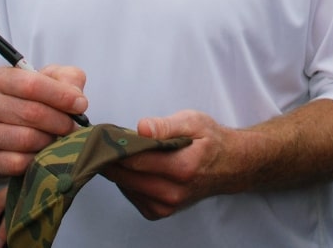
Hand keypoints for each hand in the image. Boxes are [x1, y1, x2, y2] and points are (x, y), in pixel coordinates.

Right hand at [0, 64, 87, 177]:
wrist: (4, 127)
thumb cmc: (33, 98)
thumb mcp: (51, 79)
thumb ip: (68, 79)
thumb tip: (77, 99)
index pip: (31, 84)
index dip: (61, 95)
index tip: (81, 104)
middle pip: (31, 112)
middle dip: (60, 120)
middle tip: (73, 126)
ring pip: (26, 139)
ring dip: (51, 140)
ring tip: (59, 138)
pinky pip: (18, 163)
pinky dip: (38, 159)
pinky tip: (44, 152)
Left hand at [102, 109, 237, 219]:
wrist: (229, 165)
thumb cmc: (210, 140)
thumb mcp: (193, 121)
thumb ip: (166, 126)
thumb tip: (141, 128)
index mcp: (182, 167)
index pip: (136, 160)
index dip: (115, 146)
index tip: (104, 133)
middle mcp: (173, 192)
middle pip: (127, 176)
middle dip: (111, 157)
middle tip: (102, 139)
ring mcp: (167, 206)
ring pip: (126, 188)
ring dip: (117, 169)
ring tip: (116, 149)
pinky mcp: (161, 211)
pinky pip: (133, 196)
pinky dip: (126, 180)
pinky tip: (130, 165)